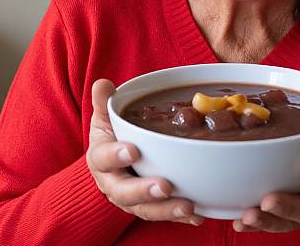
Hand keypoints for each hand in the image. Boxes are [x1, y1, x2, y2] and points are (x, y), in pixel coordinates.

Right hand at [86, 79, 203, 225]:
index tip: (133, 151)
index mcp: (101, 158)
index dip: (116, 156)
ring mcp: (131, 199)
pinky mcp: (149, 207)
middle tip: (165, 186)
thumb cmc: (112, 134)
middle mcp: (113, 183)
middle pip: (124, 192)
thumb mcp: (105, 117)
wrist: (113, 159)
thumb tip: (102, 84)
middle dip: (144, 191)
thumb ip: (104, 102)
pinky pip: (164, 214)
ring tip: (187, 206)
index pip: (103, 158)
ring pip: (145, 209)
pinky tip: (198, 214)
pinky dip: (180, 216)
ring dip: (166, 209)